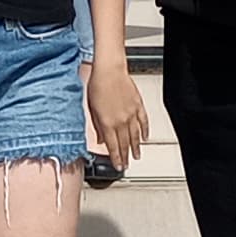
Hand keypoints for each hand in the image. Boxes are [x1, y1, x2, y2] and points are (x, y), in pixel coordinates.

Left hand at [85, 54, 149, 173]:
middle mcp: (120, 121)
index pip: (113, 147)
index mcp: (107, 123)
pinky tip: (145, 137)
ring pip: (135, 136)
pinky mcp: (138, 105)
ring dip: (135, 147)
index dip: (116, 158)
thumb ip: (97, 126)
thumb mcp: (91, 108)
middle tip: (126, 165)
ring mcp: (131, 114)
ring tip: (136, 156)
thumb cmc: (97, 85)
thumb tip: (100, 139)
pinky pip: (144, 122)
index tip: (118, 166)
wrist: (109, 70)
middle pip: (125, 144)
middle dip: (125, 156)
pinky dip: (145, 131)